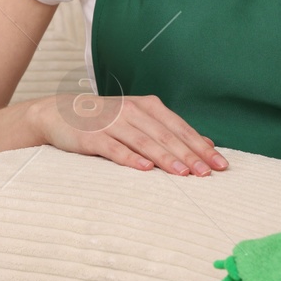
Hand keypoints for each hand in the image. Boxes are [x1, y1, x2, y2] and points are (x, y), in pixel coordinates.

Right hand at [28, 92, 229, 175]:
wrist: (60, 113)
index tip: (220, 164)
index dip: (201, 146)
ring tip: (183, 174)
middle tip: (208, 173)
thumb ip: (171, 130)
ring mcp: (113, 122)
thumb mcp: (140, 120)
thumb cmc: (107, 121)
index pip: (180, 128)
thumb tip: (207, 143)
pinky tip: (145, 169)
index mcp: (148, 106)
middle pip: (166, 135)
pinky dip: (130, 158)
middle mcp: (133, 111)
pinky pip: (115, 148)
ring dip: (165, 158)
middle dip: (189, 155)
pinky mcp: (93, 136)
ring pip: (145, 142)